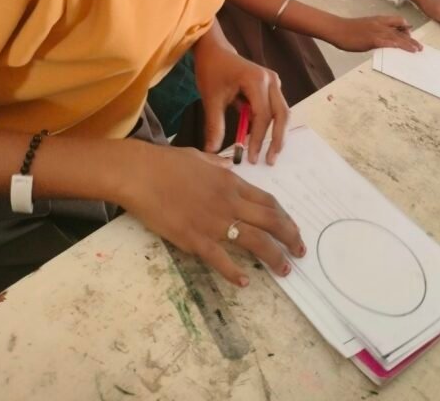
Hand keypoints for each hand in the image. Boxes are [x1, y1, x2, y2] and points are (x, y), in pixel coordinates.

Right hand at [119, 142, 305, 286]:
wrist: (139, 173)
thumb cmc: (165, 163)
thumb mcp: (198, 157)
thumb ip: (216, 164)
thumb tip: (228, 165)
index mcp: (230, 182)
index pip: (268, 202)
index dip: (284, 217)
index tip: (293, 229)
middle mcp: (229, 202)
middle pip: (270, 221)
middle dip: (290, 238)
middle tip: (300, 252)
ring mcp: (213, 222)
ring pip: (255, 241)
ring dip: (274, 257)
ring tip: (285, 270)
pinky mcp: (195, 239)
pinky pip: (221, 260)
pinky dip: (234, 273)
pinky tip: (243, 282)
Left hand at [194, 45, 287, 163]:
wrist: (214, 49)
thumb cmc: (212, 70)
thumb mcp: (211, 99)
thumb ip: (215, 125)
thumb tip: (212, 152)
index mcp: (256, 80)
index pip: (262, 115)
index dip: (257, 138)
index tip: (250, 157)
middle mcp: (270, 80)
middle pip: (281, 114)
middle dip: (277, 139)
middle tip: (269, 160)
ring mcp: (273, 81)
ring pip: (282, 112)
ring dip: (278, 133)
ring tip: (270, 154)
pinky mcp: (271, 85)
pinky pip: (276, 107)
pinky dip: (273, 124)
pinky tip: (264, 140)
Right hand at [324, 14, 422, 52]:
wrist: (337, 29)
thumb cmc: (348, 29)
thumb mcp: (365, 26)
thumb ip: (375, 30)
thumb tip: (382, 37)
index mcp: (378, 19)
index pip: (397, 21)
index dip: (405, 27)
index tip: (410, 33)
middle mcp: (380, 24)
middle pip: (400, 30)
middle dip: (410, 38)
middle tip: (419, 46)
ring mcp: (377, 31)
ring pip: (397, 37)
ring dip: (408, 44)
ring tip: (417, 50)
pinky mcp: (373, 40)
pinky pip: (388, 43)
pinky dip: (397, 45)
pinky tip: (404, 49)